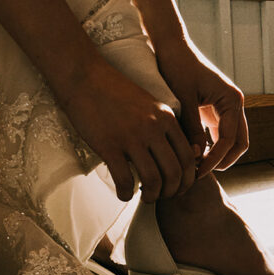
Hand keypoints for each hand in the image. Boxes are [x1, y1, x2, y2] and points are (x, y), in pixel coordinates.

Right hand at [62, 56, 195, 201]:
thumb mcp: (149, 104)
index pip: (188, 157)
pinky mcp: (109, 145)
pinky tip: (124, 195)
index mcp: (166, 118)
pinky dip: (126, 194)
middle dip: (172, 191)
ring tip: (145, 197)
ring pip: (153, 180)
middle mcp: (153, 128)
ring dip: (152, 196)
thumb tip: (171, 154)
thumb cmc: (114, 91)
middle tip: (162, 196)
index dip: (187, 179)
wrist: (85, 77)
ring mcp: (132, 138)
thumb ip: (163, 125)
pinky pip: (125, 180)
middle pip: (175, 173)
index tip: (178, 186)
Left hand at [154, 40, 248, 178]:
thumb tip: (196, 157)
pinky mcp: (216, 108)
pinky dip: (212, 146)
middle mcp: (235, 103)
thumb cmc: (177, 67)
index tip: (198, 172)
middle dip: (223, 161)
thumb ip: (191, 128)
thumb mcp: (183, 99)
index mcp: (232, 100)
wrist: (172, 46)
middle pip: (239, 144)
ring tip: (196, 167)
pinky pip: (220, 133)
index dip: (215, 159)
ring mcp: (227, 106)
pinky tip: (193, 154)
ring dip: (219, 155)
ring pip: (232, 140)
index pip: (229, 140)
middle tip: (201, 174)